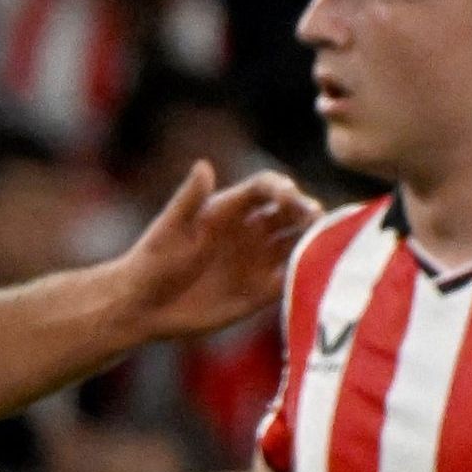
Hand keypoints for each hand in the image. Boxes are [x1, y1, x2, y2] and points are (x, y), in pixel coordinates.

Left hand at [113, 160, 321, 340]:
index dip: (280, 187)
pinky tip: (316, 275)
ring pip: (298, 243)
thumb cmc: (151, 262)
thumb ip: (188, 199)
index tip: (288, 195)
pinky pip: (291, 278)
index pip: (266, 188)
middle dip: (306, 212)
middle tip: (317, 217)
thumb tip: (204, 165)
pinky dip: (306, 275)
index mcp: (229, 209)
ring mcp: (258, 260)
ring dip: (315, 242)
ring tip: (328, 244)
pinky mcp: (261, 291)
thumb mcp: (168, 229)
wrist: (143, 306)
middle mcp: (250, 230)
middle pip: (290, 213)